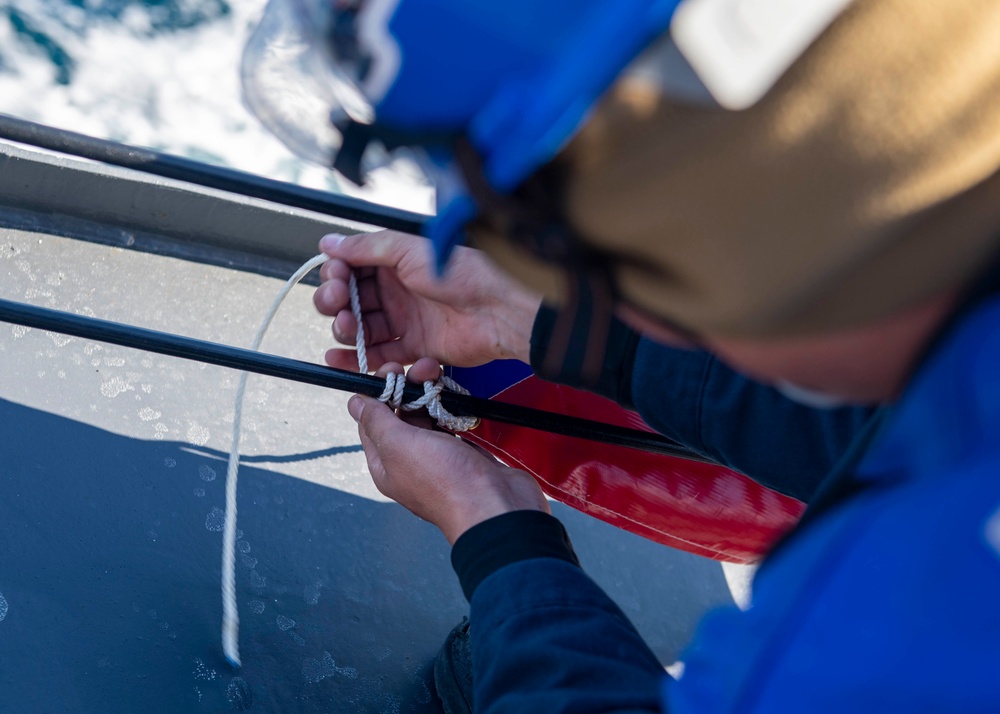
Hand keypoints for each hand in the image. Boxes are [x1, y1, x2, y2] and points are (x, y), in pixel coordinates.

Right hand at [313, 231, 541, 371]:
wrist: (498, 310)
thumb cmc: (462, 274)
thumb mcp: (410, 250)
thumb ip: (367, 248)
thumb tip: (329, 243)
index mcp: (394, 263)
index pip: (351, 269)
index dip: (336, 274)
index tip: (335, 277)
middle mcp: (396, 291)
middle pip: (350, 300)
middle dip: (335, 301)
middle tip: (338, 302)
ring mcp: (404, 321)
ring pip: (360, 329)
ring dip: (344, 329)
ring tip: (348, 327)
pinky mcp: (413, 348)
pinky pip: (377, 356)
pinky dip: (354, 360)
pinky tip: (335, 359)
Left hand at [348, 358, 549, 543]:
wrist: (495, 505)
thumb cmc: (444, 480)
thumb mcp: (399, 446)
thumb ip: (376, 421)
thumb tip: (355, 403)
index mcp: (386, 464)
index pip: (372, 421)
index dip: (378, 392)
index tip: (392, 370)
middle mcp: (409, 460)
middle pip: (400, 415)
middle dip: (408, 388)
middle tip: (424, 368)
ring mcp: (438, 456)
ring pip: (427, 416)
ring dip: (430, 393)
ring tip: (439, 375)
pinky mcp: (463, 452)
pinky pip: (450, 423)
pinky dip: (451, 407)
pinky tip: (455, 395)